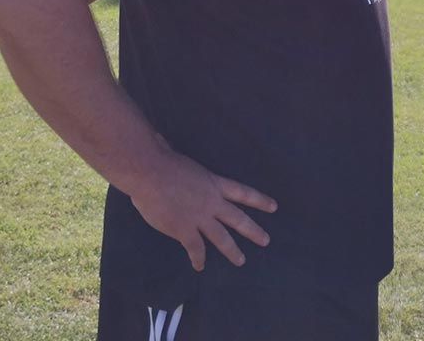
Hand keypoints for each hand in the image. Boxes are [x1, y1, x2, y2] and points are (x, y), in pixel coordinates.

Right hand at [130, 144, 277, 271]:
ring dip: (232, 251)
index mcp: (214, 183)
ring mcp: (199, 217)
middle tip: (266, 240)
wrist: (150, 172)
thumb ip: (190, 170)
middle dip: (253, 231)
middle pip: (238, 219)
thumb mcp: (187, 164)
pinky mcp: (184, 230)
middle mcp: (212, 202)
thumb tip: (180, 157)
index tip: (274, 207)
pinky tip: (199, 266)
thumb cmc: (164, 160)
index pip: (243, 193)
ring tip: (241, 260)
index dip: (260, 200)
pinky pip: (195, 248)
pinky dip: (198, 258)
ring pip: (222, 238)